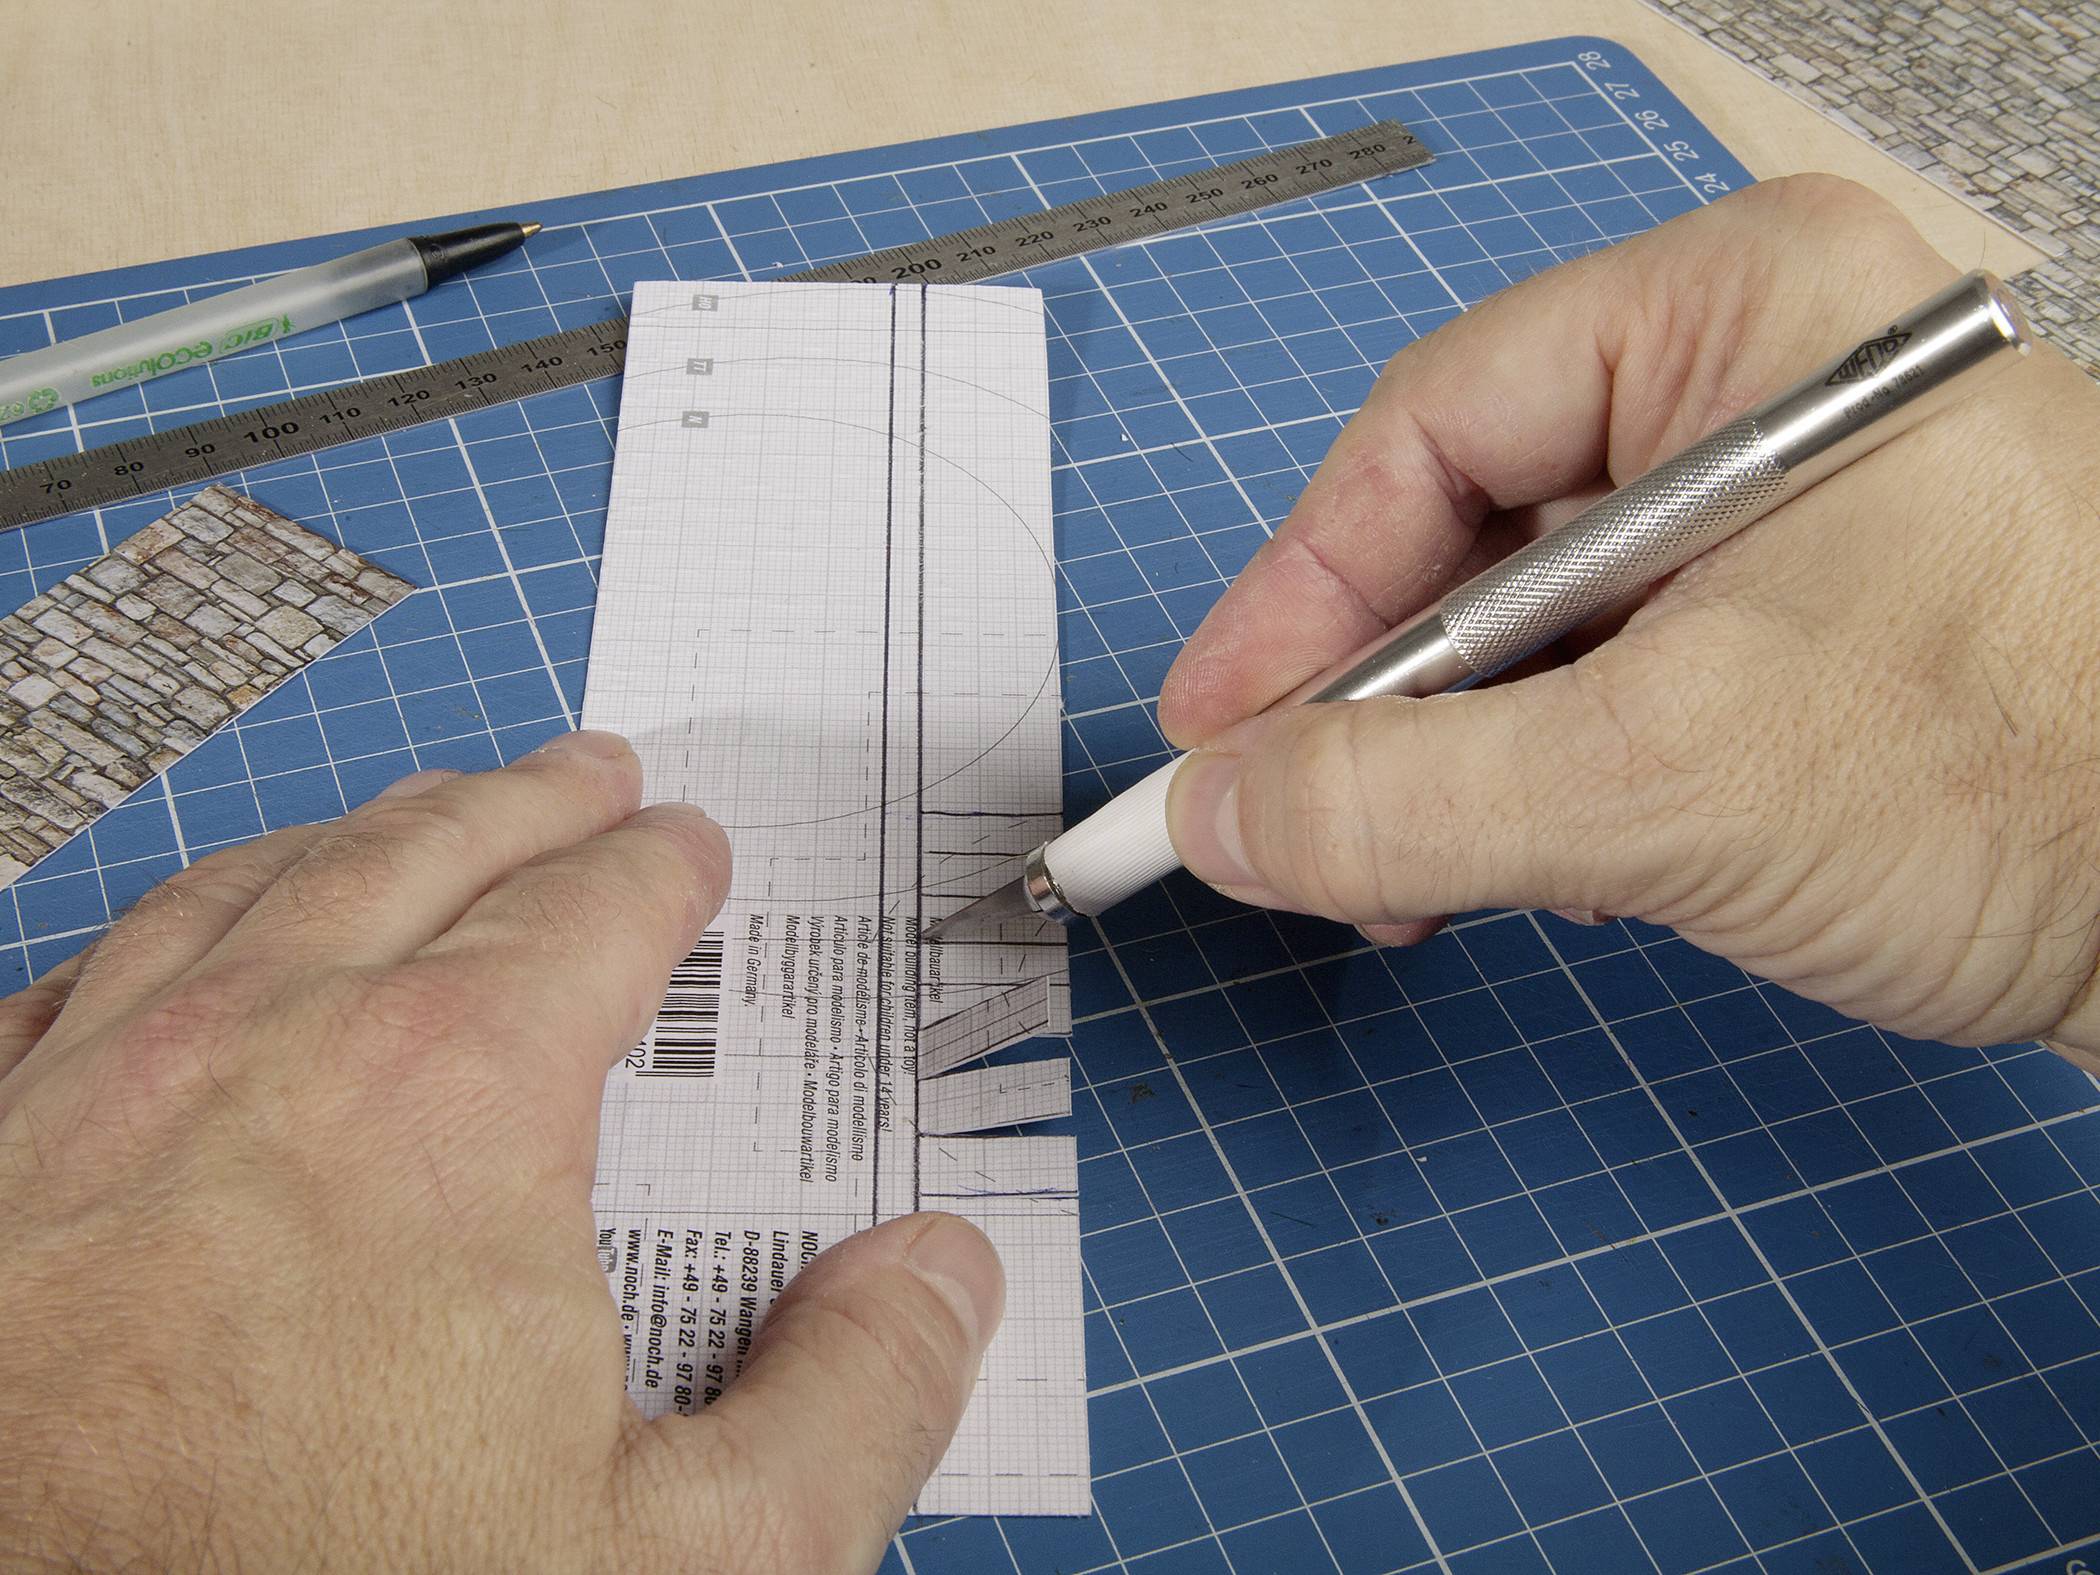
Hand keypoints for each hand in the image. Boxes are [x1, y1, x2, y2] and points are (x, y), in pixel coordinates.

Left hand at [0, 732, 1001, 1572]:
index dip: (657, 867)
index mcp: (447, 1105)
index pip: (590, 915)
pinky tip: (179, 961)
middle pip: (419, 853)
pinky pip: (73, 990)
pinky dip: (164, 938)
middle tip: (580, 774)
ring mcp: (86, 1107)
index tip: (685, 850)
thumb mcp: (689, 1568)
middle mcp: (255, 1057)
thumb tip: (939, 1280)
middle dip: (520, 801)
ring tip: (413, 825)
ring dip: (355, 838)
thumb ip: (855, 1402)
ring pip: (243, 890)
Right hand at [1159, 175, 2099, 1062]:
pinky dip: (1534, 780)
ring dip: (1444, 760)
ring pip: (1528, 620)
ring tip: (1402, 879)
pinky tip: (1515, 867)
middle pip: (1469, 525)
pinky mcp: (1800, 621)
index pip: (1436, 426)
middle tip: (1284, 820)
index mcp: (1744, 313)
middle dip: (1374, 698)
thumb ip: (1403, 799)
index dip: (1300, 592)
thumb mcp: (1667, 781)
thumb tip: (1216, 817)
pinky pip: (1604, 676)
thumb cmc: (2039, 783)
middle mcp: (1757, 383)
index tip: (1215, 730)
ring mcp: (1781, 506)